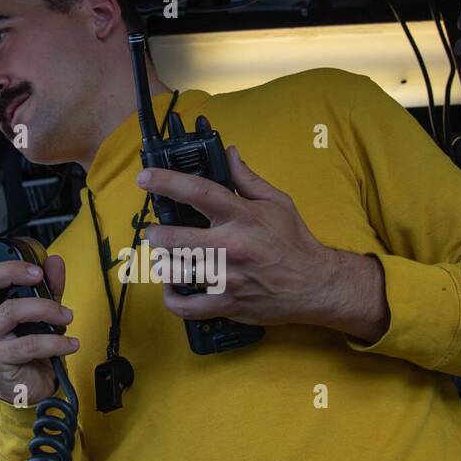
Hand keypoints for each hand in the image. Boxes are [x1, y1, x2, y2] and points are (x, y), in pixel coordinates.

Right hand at [0, 215, 78, 404]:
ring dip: (45, 310)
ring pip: (11, 312)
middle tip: (38, 274)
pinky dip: (54, 341)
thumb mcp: (43, 313)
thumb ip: (48, 287)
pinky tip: (69, 342)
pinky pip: (28, 343)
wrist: (28, 388)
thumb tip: (54, 262)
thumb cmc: (30, 349)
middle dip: (12, 270)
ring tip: (66, 316)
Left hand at [137, 146, 349, 328]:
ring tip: (165, 259)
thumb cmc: (295, 243)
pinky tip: (172, 287)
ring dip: (163, 264)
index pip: (198, 193)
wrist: (315, 284)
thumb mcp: (277, 202)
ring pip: (176, 272)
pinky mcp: (227, 304)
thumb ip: (248, 179)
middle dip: (156, 233)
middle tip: (155, 231)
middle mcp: (231, 246)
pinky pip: (186, 306)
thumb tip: (229, 153)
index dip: (167, 183)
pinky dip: (172, 298)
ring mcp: (227, 278)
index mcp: (242, 217)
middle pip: (176, 238)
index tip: (145, 179)